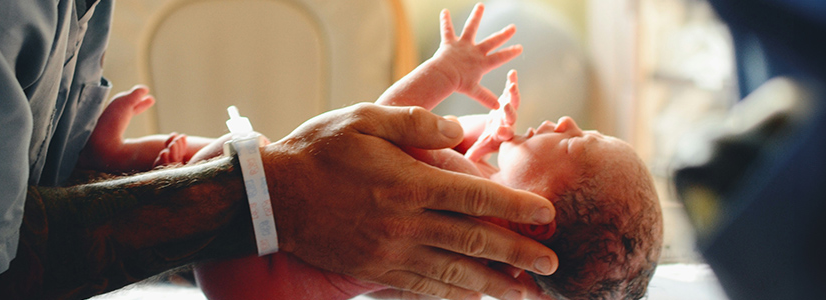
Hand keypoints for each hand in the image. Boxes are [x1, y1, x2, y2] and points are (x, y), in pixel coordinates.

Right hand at [262, 103, 557, 299]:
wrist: (272, 197)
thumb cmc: (319, 151)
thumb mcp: (365, 118)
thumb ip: (416, 123)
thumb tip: (460, 130)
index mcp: (408, 183)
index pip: (476, 198)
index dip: (516, 208)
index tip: (547, 216)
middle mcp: (405, 223)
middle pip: (475, 242)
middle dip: (519, 255)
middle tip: (553, 264)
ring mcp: (390, 252)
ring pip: (455, 274)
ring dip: (495, 285)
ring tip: (527, 293)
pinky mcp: (375, 270)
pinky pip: (423, 287)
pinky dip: (453, 295)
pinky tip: (474, 297)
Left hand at [431, 3, 521, 108]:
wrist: (444, 76)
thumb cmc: (458, 84)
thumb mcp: (474, 91)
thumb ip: (486, 97)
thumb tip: (498, 108)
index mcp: (482, 63)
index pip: (500, 57)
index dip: (510, 53)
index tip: (520, 48)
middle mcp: (475, 51)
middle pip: (492, 41)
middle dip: (503, 35)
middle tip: (513, 27)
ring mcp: (463, 45)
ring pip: (471, 28)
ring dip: (476, 17)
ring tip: (480, 6)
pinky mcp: (450, 42)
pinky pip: (447, 30)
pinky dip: (444, 21)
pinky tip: (444, 11)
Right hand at [463, 70, 519, 161]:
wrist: (496, 132)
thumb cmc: (488, 141)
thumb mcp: (479, 148)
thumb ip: (475, 154)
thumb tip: (468, 162)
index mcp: (502, 135)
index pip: (504, 135)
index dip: (504, 133)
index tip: (501, 132)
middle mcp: (508, 123)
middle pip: (511, 117)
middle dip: (509, 112)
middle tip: (506, 107)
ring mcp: (509, 110)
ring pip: (513, 102)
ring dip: (513, 94)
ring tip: (512, 85)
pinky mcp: (507, 100)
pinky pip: (510, 91)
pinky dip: (512, 82)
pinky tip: (512, 73)